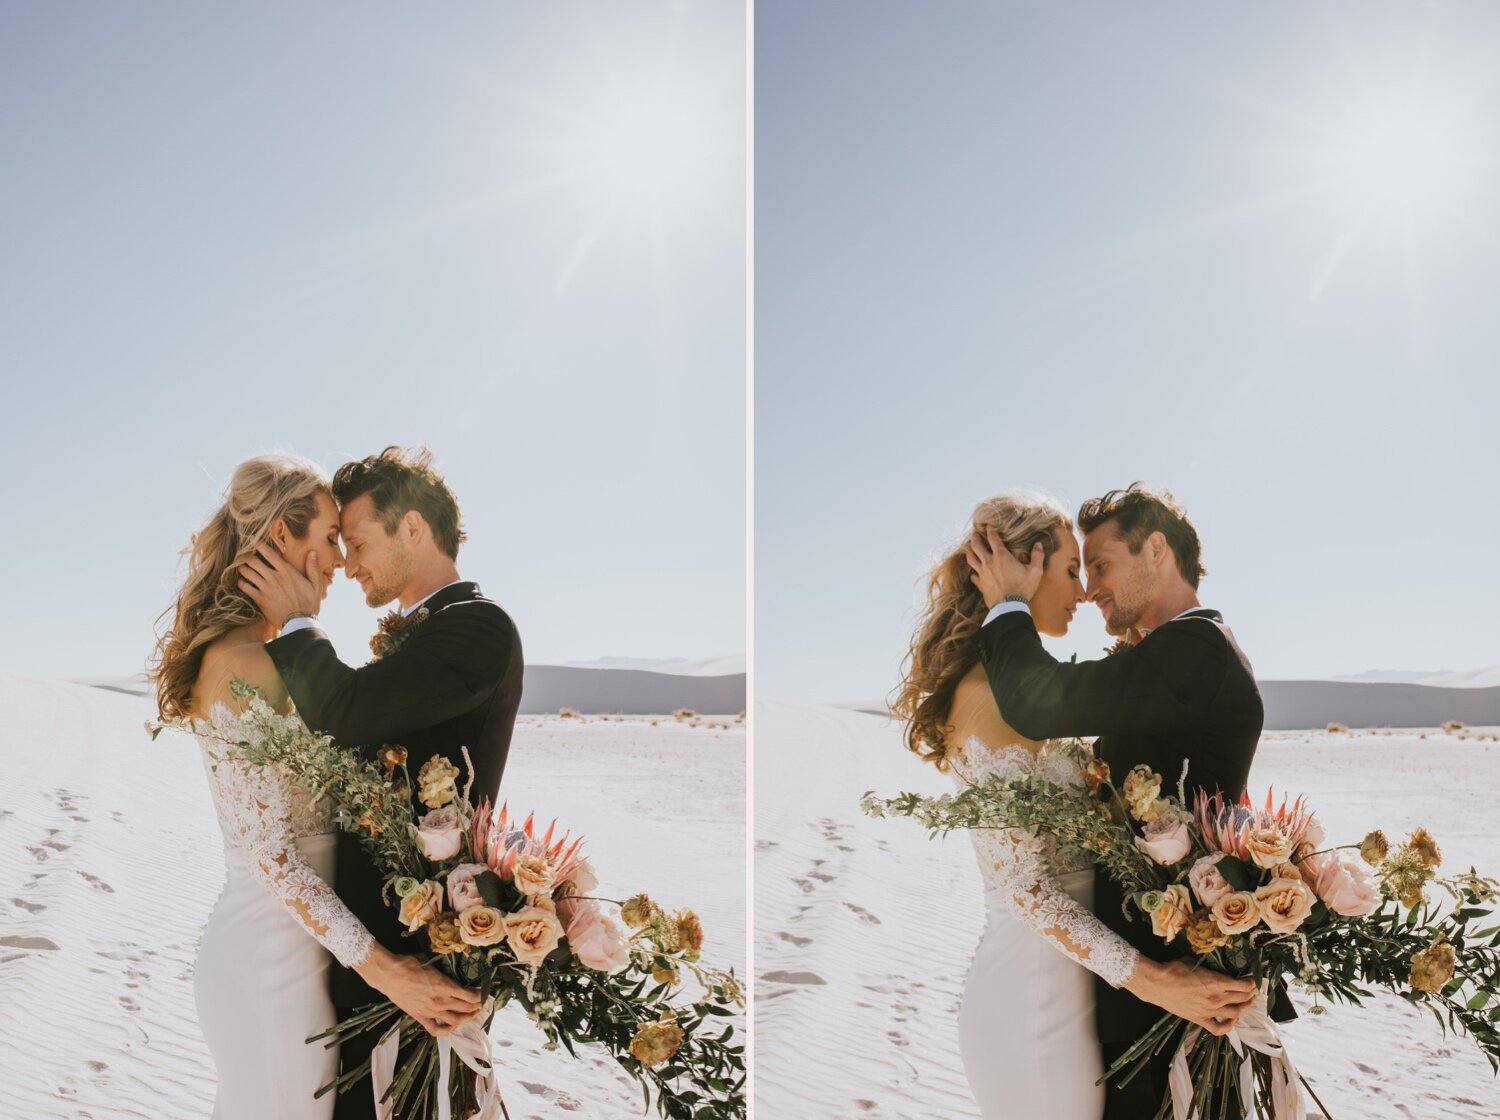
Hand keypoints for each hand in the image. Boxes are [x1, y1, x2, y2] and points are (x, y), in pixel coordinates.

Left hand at [239, 545, 323, 629]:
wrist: (300, 622)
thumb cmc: (309, 603)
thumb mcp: (315, 585)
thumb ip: (312, 568)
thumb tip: (312, 552)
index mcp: (287, 572)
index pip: (270, 554)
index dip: (259, 545)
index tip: (253, 541)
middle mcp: (275, 578)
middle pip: (254, 561)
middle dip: (247, 556)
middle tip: (243, 555)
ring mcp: (266, 588)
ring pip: (247, 573)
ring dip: (242, 568)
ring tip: (240, 567)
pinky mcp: (260, 599)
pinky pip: (245, 587)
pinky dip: (241, 582)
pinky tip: (242, 581)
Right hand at [356, 946, 482, 1036]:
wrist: (389, 974)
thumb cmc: (410, 963)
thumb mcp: (433, 962)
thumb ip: (446, 969)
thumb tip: (457, 966)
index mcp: (446, 986)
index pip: (471, 996)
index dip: (481, 996)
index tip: (486, 993)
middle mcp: (441, 1001)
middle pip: (466, 1008)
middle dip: (478, 1006)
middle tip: (483, 1003)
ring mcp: (430, 1011)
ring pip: (455, 1021)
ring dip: (467, 1018)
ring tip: (472, 1014)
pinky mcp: (420, 1017)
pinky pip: (436, 1030)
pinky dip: (446, 1031)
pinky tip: (451, 1027)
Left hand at [966, 530, 1044, 609]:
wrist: (1010, 607)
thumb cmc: (1023, 588)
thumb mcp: (1035, 571)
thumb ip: (1037, 556)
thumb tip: (1038, 544)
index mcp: (1001, 556)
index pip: (993, 538)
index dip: (990, 530)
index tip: (989, 525)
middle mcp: (989, 562)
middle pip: (976, 546)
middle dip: (975, 537)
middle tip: (974, 533)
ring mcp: (982, 574)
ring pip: (971, 559)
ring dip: (970, 552)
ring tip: (970, 549)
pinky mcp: (980, 585)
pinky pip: (973, 576)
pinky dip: (973, 573)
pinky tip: (974, 573)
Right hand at [1123, 959, 1256, 1036]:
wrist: (1157, 984)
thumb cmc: (1173, 969)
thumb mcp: (1194, 961)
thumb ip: (1210, 966)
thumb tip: (1217, 964)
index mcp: (1217, 982)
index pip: (1244, 985)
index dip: (1253, 982)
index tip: (1254, 978)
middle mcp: (1217, 998)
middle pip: (1243, 998)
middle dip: (1251, 993)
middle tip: (1253, 989)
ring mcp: (1210, 1010)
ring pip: (1236, 1013)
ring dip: (1245, 1007)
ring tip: (1248, 1002)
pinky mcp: (1200, 1019)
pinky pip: (1220, 1028)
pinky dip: (1229, 1026)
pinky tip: (1232, 1020)